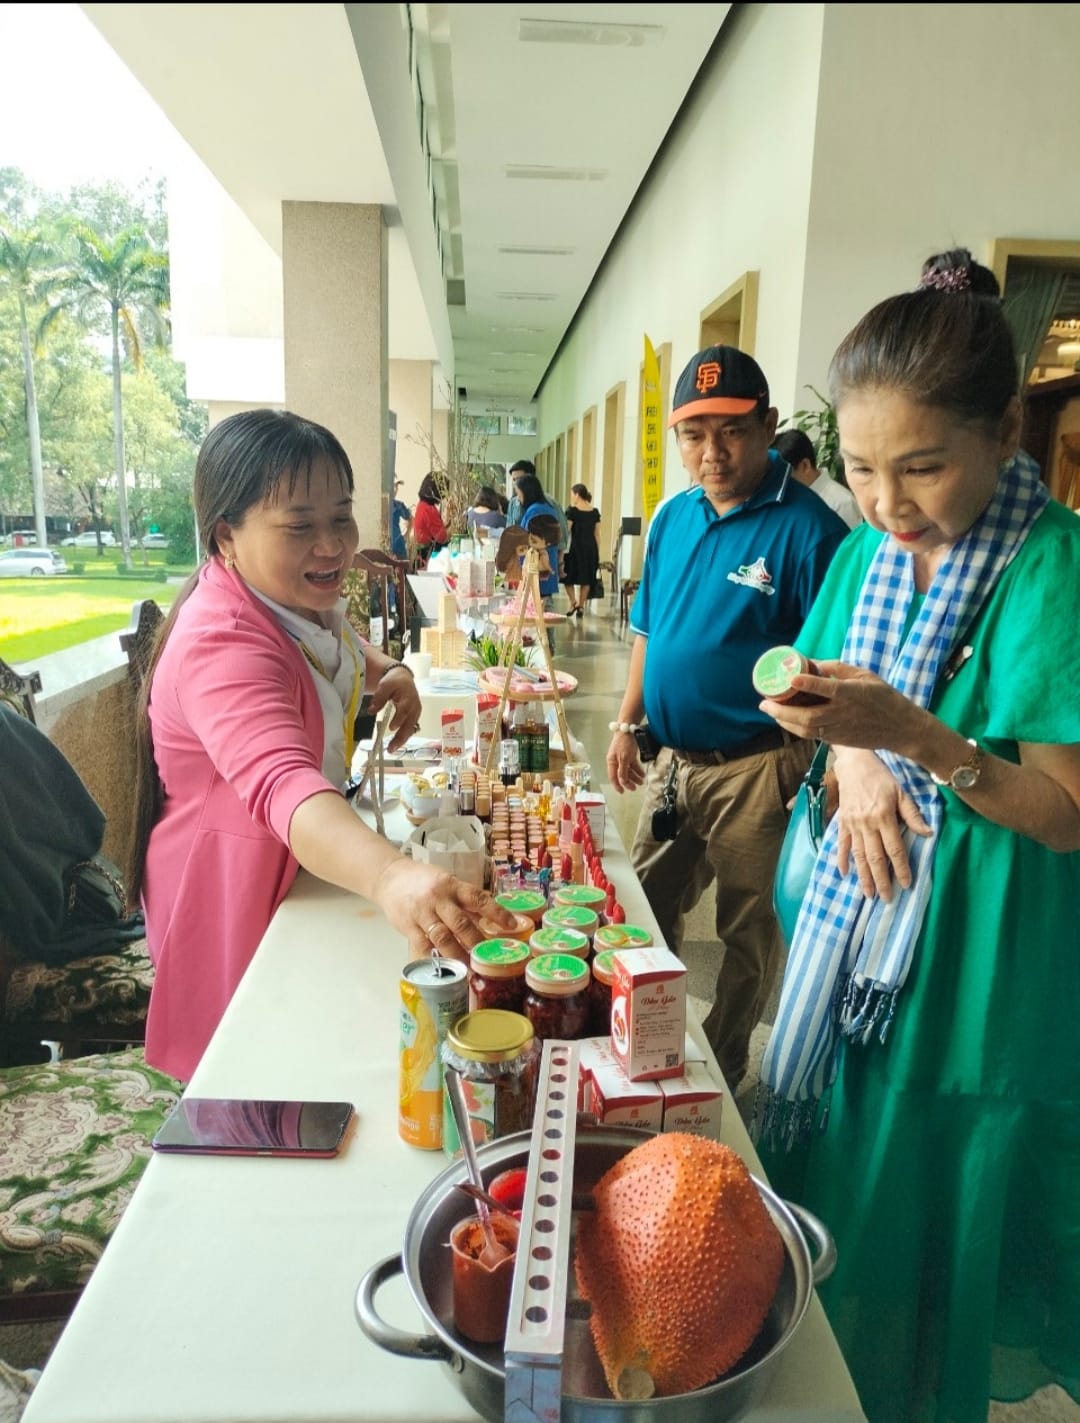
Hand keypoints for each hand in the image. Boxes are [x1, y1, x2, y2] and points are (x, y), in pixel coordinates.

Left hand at [369, 666, 421, 752]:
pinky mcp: (414, 717)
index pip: (404, 710)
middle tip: (391, 748)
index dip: (399, 719)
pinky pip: (410, 729)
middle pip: (409, 724)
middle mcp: (414, 707)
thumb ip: (379, 698)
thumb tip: (371, 711)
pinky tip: (395, 744)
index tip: (391, 727)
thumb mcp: (385, 685)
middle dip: (401, 737)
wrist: (403, 678)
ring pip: (410, 729)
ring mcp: (415, 713)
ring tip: (392, 749)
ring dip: (402, 740)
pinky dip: (403, 737)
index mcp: (408, 697)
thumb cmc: (394, 681)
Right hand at [374, 859, 517, 961]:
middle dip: (477, 942)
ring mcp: (422, 913)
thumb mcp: (447, 883)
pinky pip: (423, 945)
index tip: (512, 925)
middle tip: (489, 957)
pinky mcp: (408, 926)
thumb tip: (491, 920)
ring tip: (469, 969)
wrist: (390, 878)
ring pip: (443, 937)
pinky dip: (435, 958)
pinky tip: (444, 968)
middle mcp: (438, 899)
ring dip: (458, 955)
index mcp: (452, 885)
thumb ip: (465, 901)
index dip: (496, 912)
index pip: (478, 898)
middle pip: (461, 923)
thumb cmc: (424, 882)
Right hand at [606, 730, 644, 793]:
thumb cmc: (623, 743)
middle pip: (622, 775)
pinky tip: (642, 774)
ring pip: (628, 770)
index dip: (617, 785)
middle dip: (628, 782)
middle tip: (635, 788)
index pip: (613, 777)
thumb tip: (622, 782)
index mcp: (611, 762)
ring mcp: (623, 758)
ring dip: (634, 777)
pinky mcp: (629, 754)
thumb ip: (622, 771)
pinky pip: (633, 765)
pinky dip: (637, 770)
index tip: (622, 792)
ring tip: (641, 782)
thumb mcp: (624, 758)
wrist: (628, 729)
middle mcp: (616, 761)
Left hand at [760, 660, 924, 755]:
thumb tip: (812, 663)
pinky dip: (795, 727)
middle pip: (808, 716)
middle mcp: (843, 713)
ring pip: (806, 729)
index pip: (829, 688)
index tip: (791, 678)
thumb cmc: (883, 697)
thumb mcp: (865, 676)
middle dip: (782, 711)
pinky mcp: (837, 740)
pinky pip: (811, 734)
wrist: (900, 729)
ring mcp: (839, 729)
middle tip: (763, 702)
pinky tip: (785, 718)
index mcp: (853, 694)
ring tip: (769, 710)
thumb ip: (839, 669)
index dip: (809, 683)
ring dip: (784, 721)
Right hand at [832, 749, 930, 899]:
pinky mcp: (842, 823)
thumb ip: (913, 814)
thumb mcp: (902, 792)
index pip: (894, 849)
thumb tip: (928, 833)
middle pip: (875, 858)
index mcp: (883, 817)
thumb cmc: (882, 778)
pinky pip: (841, 845)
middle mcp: (866, 824)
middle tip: (887, 898)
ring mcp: (852, 825)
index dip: (901, 868)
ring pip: (858, 856)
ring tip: (868, 894)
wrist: (854, 764)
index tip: (906, 884)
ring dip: (863, 876)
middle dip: (882, 880)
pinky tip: (844, 874)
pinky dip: (842, 860)